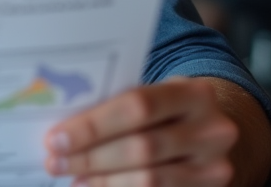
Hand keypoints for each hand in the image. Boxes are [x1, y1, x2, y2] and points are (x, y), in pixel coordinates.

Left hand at [44, 78, 237, 186]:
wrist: (213, 133)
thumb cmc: (168, 111)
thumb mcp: (154, 96)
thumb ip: (119, 106)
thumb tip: (63, 128)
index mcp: (193, 92)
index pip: (137, 106)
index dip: (93, 125)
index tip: (56, 137)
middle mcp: (213, 129)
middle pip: (142, 147)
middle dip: (91, 157)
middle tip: (54, 162)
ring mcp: (216, 166)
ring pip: (150, 179)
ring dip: (103, 180)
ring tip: (73, 179)